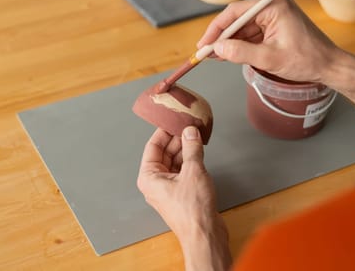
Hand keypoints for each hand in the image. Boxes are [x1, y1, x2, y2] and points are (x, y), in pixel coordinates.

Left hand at [137, 127, 231, 270]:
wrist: (205, 234)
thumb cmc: (193, 209)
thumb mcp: (193, 171)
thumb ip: (192, 148)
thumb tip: (190, 131)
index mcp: (149, 177)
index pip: (153, 146)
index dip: (163, 131)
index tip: (173, 119)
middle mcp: (155, 182)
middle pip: (164, 153)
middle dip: (177, 139)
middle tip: (189, 125)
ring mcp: (168, 188)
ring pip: (175, 161)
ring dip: (185, 149)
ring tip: (196, 134)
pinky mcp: (182, 193)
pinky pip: (183, 171)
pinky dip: (190, 160)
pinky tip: (199, 151)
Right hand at [197, 0, 339, 82]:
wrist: (329, 66)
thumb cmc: (306, 60)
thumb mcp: (269, 58)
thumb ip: (240, 52)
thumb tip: (217, 49)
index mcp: (274, 6)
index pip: (235, 13)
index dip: (216, 29)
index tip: (204, 44)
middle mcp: (273, 5)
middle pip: (237, 18)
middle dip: (221, 36)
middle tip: (205, 51)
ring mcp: (274, 15)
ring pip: (242, 27)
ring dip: (229, 42)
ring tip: (213, 56)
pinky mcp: (274, 26)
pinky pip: (251, 33)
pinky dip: (239, 44)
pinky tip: (227, 54)